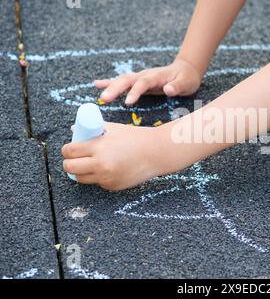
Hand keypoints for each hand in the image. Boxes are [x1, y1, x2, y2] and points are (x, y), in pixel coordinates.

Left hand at [62, 123, 176, 190]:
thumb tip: (74, 130)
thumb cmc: (136, 138)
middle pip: (70, 168)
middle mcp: (101, 164)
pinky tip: (109, 168)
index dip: (66, 150)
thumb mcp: (114, 129)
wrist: (157, 153)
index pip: (70, 151)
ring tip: (88, 164)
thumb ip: (94, 129)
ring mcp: (107, 177)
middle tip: (73, 159)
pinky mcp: (113, 186)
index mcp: (99, 147)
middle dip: (69, 163)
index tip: (69, 149)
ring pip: (81, 178)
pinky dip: (99, 177)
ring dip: (81, 172)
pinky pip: (98, 183)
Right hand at [94, 58, 201, 104]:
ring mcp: (140, 77)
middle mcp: (146, 75)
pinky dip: (109, 82)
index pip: (144, 83)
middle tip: (104, 99)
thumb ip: (178, 86)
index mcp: (157, 76)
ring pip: (122, 80)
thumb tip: (168, 90)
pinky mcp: (138, 81)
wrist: (185, 70)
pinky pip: (122, 82)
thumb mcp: (187, 83)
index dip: (135, 91)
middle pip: (128, 80)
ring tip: (100, 96)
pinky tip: (96, 84)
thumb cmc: (187, 78)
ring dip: (110, 87)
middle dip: (115, 89)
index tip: (128, 102)